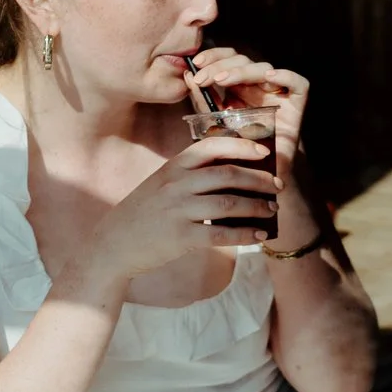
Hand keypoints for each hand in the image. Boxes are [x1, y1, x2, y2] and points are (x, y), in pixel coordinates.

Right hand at [79, 136, 277, 287]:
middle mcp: (177, 184)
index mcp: (173, 167)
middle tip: (277, 185)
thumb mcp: (161, 185)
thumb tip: (234, 177)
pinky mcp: (181, 236)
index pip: (212, 146)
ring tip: (272, 210)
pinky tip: (260, 235)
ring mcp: (178, 210)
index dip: (241, 146)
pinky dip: (246, 233)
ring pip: (229, 203)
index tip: (263, 153)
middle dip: (259, 179)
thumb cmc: (143, 214)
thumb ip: (190, 177)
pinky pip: (222, 233)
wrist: (113, 244)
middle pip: (228, 174)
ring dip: (257, 206)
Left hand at [192, 47, 308, 179]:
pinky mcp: (297, 103)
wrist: (262, 177)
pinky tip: (269, 77)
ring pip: (264, 68)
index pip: (229, 59)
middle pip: (243, 60)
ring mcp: (279, 93)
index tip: (196, 64)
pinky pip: (298, 83)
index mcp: (241, 87)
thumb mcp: (216, 122)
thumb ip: (203, 100)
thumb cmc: (238, 150)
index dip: (214, 56)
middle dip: (221, 65)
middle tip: (204, 78)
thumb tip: (188, 75)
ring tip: (222, 81)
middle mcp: (259, 86)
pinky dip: (285, 76)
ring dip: (241, 71)